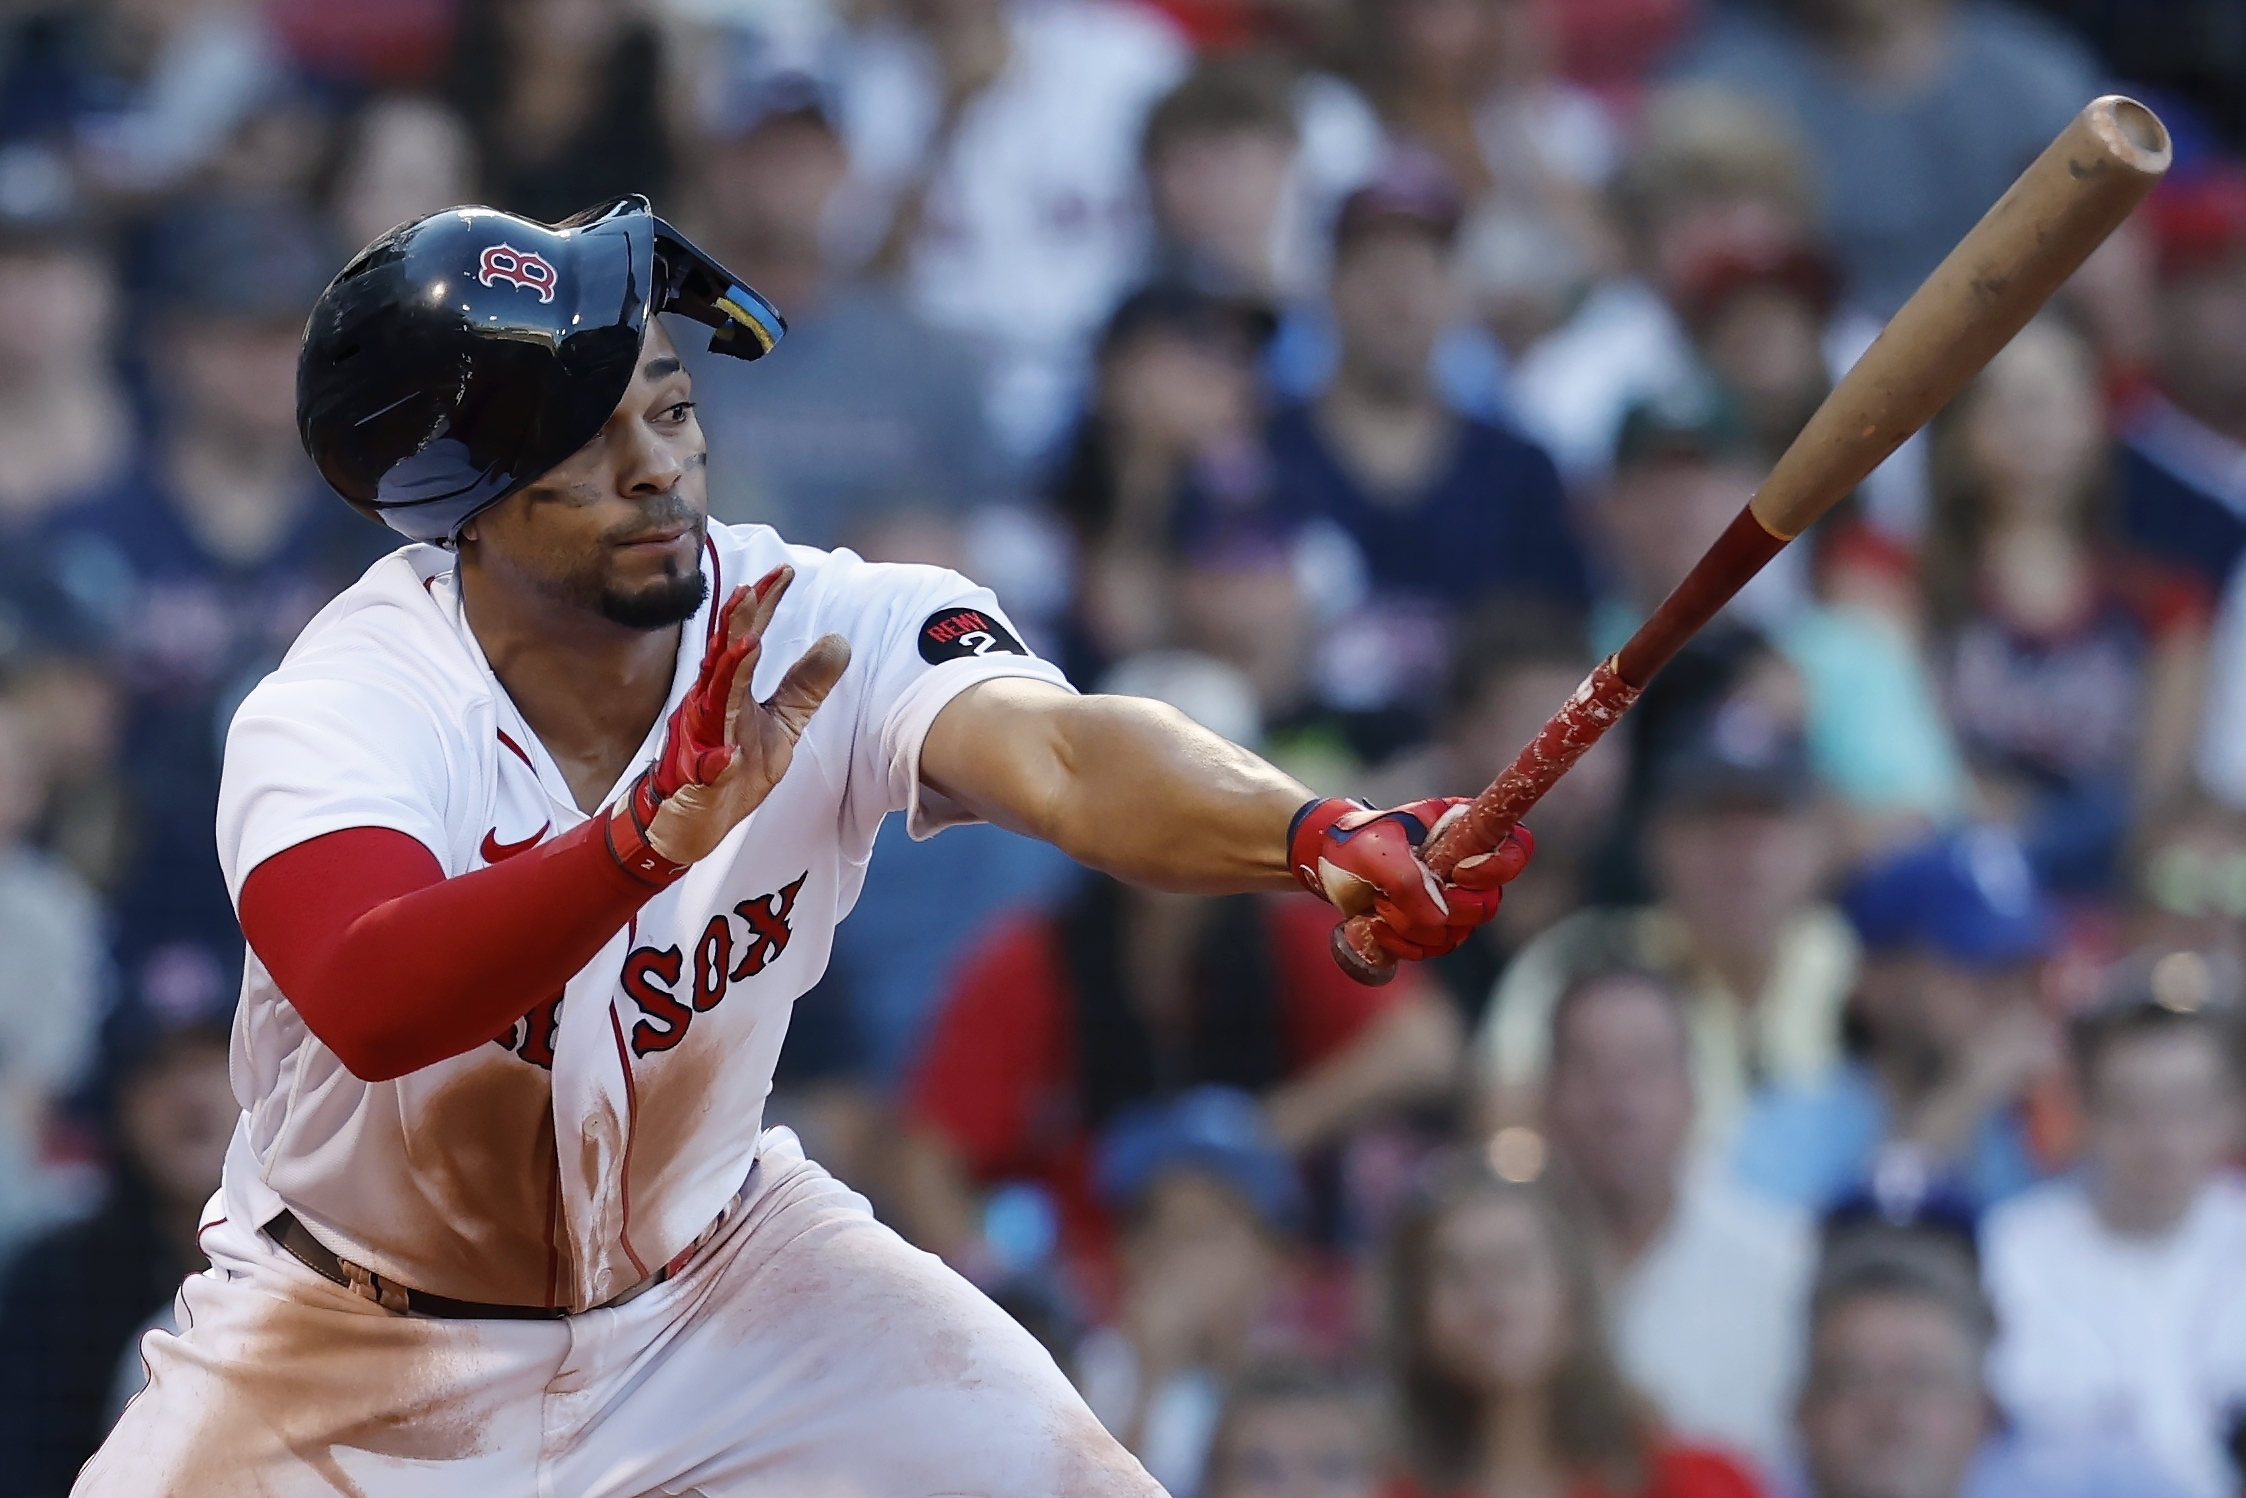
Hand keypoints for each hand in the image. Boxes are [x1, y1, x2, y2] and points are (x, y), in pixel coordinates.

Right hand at [622, 565, 850, 866]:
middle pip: (724, 657)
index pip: (746, 637)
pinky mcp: (698, 779)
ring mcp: (701, 740)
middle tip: (750, 590)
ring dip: (729, 674)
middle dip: (737, 622)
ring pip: (712, 702)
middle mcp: (711, 704)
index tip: (784, 571)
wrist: (693, 819)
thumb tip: (839, 642)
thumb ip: (805, 686)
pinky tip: (725, 755)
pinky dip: (714, 761)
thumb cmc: (733, 765)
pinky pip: (706, 769)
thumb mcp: (782, 723)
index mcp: (731, 689)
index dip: (763, 605)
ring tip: (748, 644)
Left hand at [1288, 797, 1532, 961]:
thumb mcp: (1377, 850)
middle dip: (1444, 908)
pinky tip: (1377, 925)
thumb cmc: (1355, 842)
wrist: (1326, 862)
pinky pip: (1436, 947)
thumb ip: (1409, 880)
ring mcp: (1452, 897)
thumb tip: (1439, 921)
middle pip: (1488, 903)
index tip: (1459, 873)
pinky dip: (1405, 943)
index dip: (1498, 868)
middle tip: (1401, 895)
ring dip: (1415, 927)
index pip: (1516, 846)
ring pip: (1460, 931)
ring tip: (1380, 907)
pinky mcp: (1433, 923)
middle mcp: (1467, 864)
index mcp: (1464, 828)